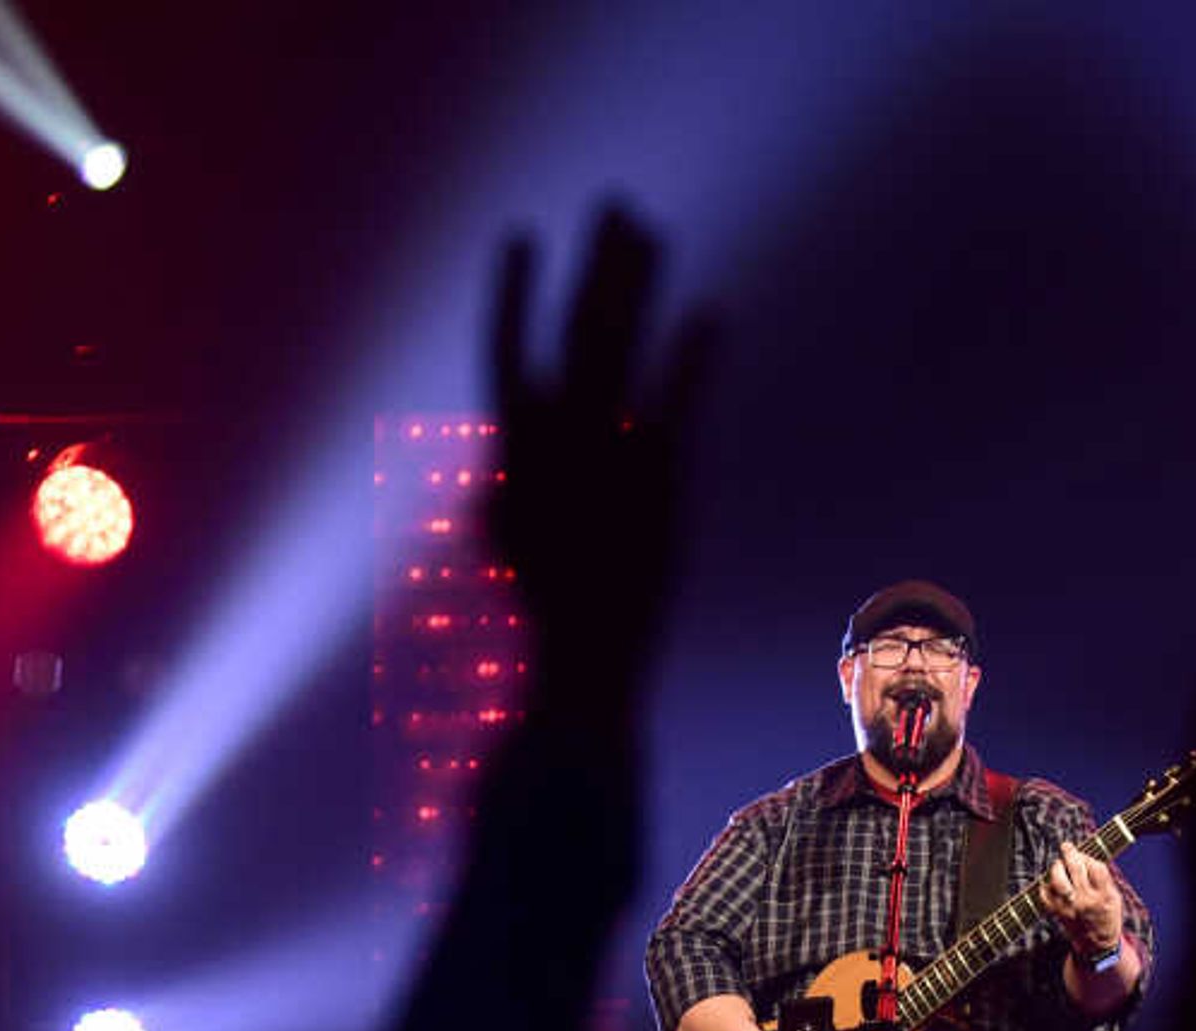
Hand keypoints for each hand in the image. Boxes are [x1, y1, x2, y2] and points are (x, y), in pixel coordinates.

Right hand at [486, 205, 718, 718]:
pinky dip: (693, 355)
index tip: (522, 236)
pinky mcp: (659, 474)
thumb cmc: (546, 614)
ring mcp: (607, 447)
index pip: (503, 347)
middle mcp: (555, 434)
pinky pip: (677, 398)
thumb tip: (484, 498)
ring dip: (636, 281)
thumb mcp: (509, 549)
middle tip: (618, 204)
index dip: (513, 292)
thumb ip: (500, 506)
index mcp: (514, 448)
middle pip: (577, 325)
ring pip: (618, 341)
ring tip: (650, 231)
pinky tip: (711, 312)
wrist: (581, 662)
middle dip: (599, 263)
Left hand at [1038, 848, 1123, 952]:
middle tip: (1066, 847)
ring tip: (1058, 865)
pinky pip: (1045, 895)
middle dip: (1070, 853)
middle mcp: (1086, 900)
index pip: (1095, 867)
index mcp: (1104, 896)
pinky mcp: (1058, 913)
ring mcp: (1070, 907)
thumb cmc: (1107, 917)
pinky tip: (1050, 883)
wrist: (1097, 946)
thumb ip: (1103, 879)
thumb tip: (1087, 858)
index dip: (1088, 857)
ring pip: (1058, 880)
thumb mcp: (1114, 897)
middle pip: (1076, 869)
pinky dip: (1045, 885)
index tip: (1084, 855)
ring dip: (1056, 868)